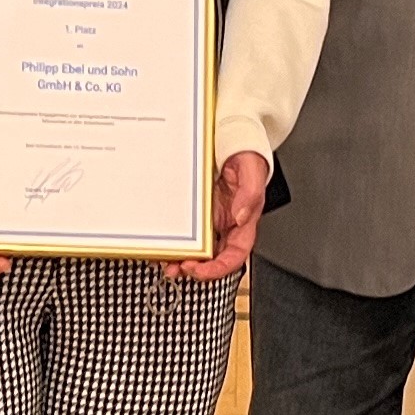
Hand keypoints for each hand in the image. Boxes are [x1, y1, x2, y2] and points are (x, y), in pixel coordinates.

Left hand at [168, 152, 270, 284]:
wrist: (232, 143)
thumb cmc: (247, 160)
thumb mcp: (252, 172)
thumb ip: (250, 195)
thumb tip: (240, 217)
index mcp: (243, 224)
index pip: (234, 256)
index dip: (218, 268)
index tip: (201, 270)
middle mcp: (226, 226)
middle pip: (212, 258)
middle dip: (195, 269)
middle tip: (178, 268)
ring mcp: (209, 221)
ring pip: (196, 250)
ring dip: (181, 260)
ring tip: (166, 263)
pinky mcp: (195, 214)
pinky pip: (184, 233)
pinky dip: (173, 242)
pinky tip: (162, 245)